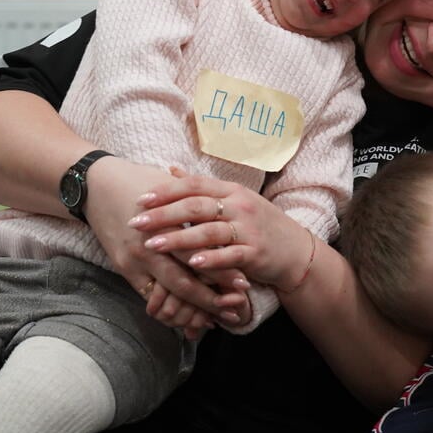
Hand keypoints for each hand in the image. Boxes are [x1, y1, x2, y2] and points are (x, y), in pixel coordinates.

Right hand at [84, 157, 244, 331]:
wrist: (95, 184)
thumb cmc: (140, 179)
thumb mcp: (170, 186)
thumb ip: (197, 203)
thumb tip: (227, 216)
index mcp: (166, 223)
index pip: (199, 253)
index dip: (222, 270)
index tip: (245, 282)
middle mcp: (150, 246)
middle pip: (185, 279)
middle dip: (211, 297)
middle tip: (235, 307)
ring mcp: (134, 260)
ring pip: (168, 293)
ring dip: (192, 307)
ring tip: (215, 317)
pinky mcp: (124, 269)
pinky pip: (150, 296)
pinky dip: (170, 308)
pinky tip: (187, 315)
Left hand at [129, 170, 316, 291]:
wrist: (295, 250)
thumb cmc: (259, 224)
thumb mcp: (235, 199)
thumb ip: (203, 187)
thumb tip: (171, 169)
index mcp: (232, 190)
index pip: (195, 185)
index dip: (166, 191)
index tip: (140, 199)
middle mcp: (240, 205)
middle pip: (197, 206)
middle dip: (164, 214)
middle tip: (136, 222)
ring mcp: (249, 228)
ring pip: (209, 231)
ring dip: (179, 238)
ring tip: (153, 245)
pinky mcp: (256, 252)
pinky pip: (230, 254)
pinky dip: (211, 258)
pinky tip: (191, 264)